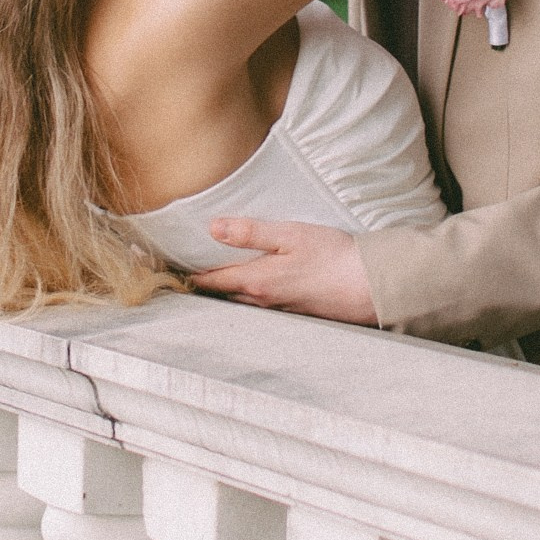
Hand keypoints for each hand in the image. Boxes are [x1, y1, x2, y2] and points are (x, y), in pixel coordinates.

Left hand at [190, 218, 378, 322]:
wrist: (369, 285)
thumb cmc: (332, 256)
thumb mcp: (290, 235)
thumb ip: (251, 232)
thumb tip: (214, 228)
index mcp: (257, 282)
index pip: (211, 280)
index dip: (190, 274)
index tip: (171, 266)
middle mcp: (263, 301)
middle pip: (223, 294)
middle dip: (205, 283)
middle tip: (186, 269)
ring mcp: (279, 310)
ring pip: (241, 302)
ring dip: (226, 290)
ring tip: (213, 275)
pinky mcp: (295, 312)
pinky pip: (261, 305)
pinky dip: (248, 295)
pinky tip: (253, 284)